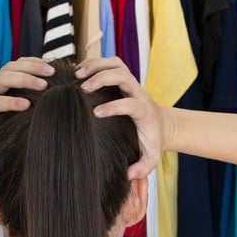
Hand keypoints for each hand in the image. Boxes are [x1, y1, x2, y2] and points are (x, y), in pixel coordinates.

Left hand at [0, 57, 55, 171]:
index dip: (9, 102)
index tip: (27, 105)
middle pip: (4, 77)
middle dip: (24, 79)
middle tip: (44, 85)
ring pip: (12, 66)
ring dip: (32, 67)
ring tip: (52, 72)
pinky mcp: (6, 74)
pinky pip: (19, 63)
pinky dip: (34, 62)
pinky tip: (50, 67)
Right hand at [75, 57, 172, 179]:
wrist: (160, 123)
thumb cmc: (151, 140)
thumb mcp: (151, 157)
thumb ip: (143, 167)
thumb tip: (129, 174)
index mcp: (143, 111)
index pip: (131, 103)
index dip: (115, 106)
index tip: (96, 113)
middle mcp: (138, 92)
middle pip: (123, 75)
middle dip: (102, 78)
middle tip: (82, 88)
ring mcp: (131, 82)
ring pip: (116, 64)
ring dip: (96, 66)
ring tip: (76, 75)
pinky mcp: (123, 77)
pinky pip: (110, 62)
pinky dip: (94, 63)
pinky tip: (78, 71)